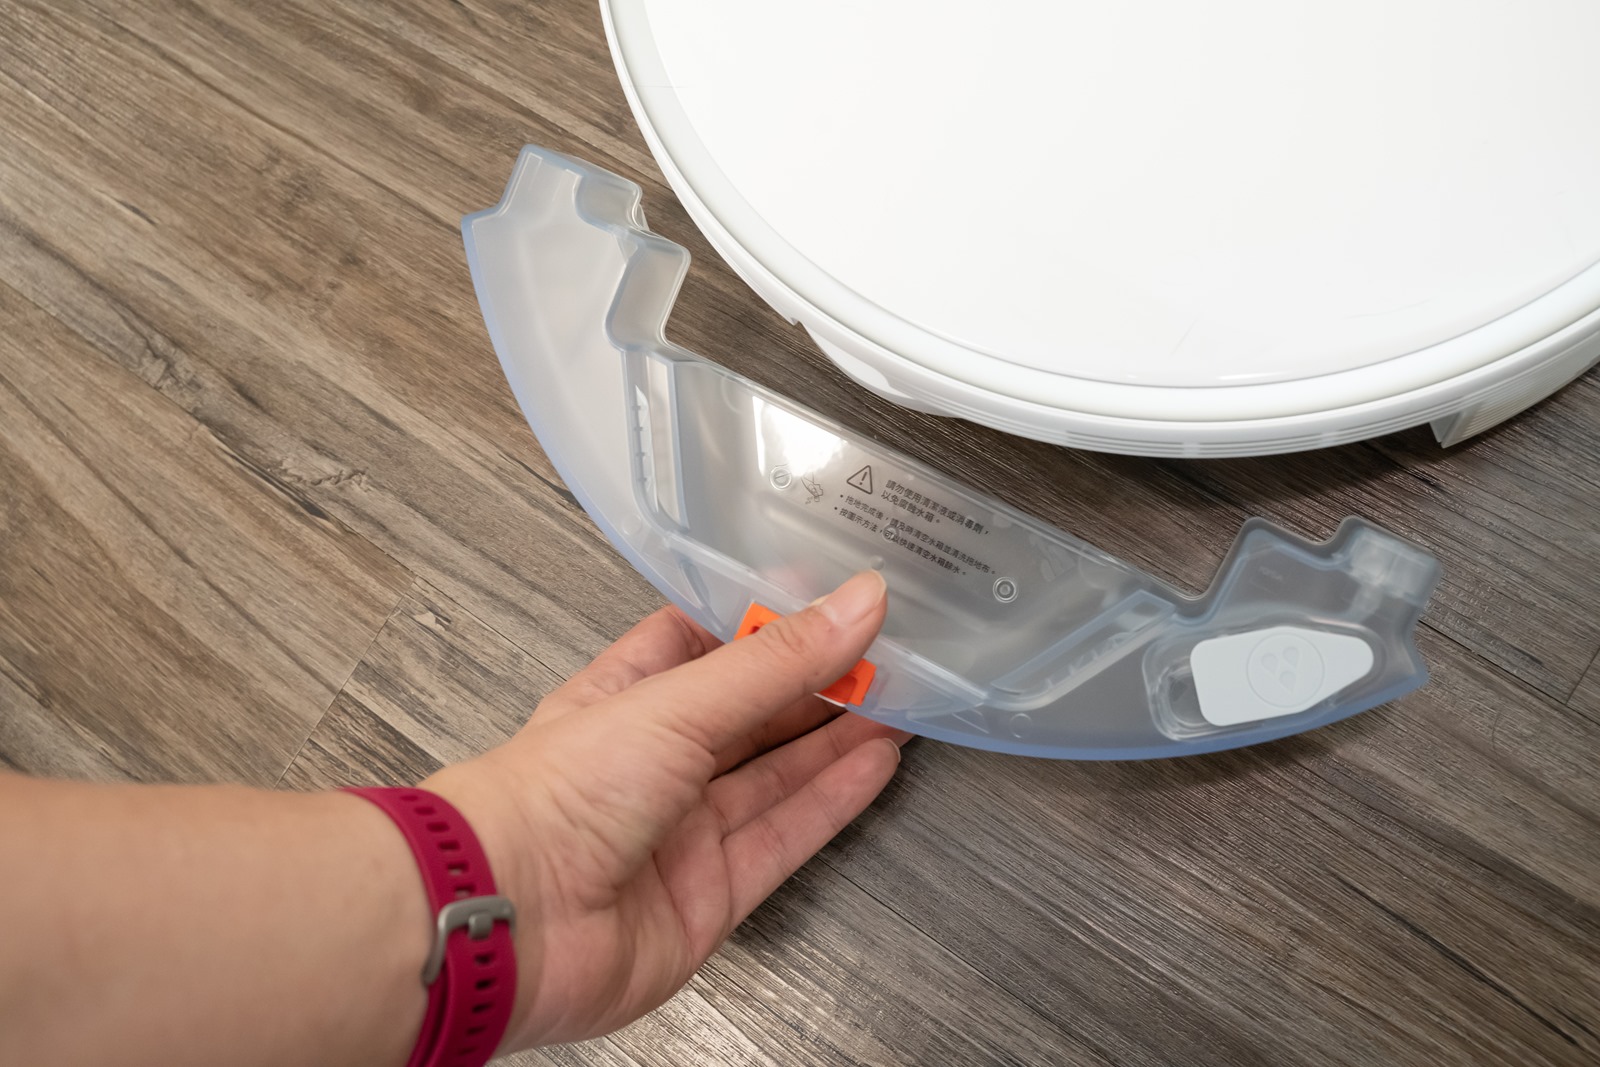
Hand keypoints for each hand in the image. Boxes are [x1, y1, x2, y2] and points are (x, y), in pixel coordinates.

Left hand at [424, 571, 905, 1049]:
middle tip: (889, 649)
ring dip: (839, 737)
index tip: (831, 593)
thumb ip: (775, 660)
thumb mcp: (676, 703)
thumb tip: (856, 602)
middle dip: (818, 681)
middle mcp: (652, 762)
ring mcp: (681, 831)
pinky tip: (875, 763)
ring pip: (776, 775)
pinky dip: (833, 800)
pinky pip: (784, 838)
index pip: (704, 641)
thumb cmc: (553, 797)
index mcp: (624, 696)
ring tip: (903, 699)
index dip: (767, 618)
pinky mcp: (708, 894)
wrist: (509, 923)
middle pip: (752, 712)